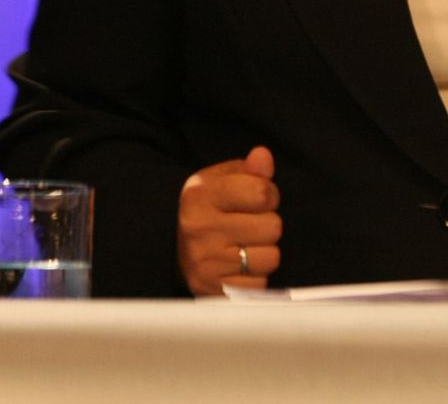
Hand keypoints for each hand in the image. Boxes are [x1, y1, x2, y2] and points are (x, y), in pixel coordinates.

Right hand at [177, 145, 281, 295]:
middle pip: (272, 227)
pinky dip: (256, 277)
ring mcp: (205, 262)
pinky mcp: (213, 291)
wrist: (175, 251)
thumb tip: (263, 156)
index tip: (258, 200)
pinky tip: (239, 267)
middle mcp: (199, 229)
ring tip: (245, 246)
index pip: (262, 193)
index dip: (269, 195)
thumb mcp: (222, 181)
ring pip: (270, 257)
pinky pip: (259, 285)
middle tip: (249, 225)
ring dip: (264, 252)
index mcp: (200, 196)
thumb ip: (249, 169)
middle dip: (267, 225)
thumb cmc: (208, 210)